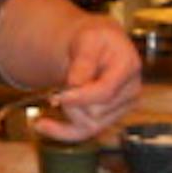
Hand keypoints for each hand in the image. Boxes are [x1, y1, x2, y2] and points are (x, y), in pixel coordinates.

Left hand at [35, 16, 141, 140]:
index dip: (80, 97)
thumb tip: (76, 84)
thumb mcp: (88, 38)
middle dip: (73, 101)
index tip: (58, 96)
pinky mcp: (109, 119)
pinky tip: (40, 124)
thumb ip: (84, 60)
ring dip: (69, 112)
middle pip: (95, 111)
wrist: (98, 47)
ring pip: (89, 125)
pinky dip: (60, 132)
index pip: (105, 92)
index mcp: (129, 66)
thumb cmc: (94, 40)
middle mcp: (131, 91)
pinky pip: (84, 134)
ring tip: (61, 92)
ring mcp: (122, 108)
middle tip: (61, 84)